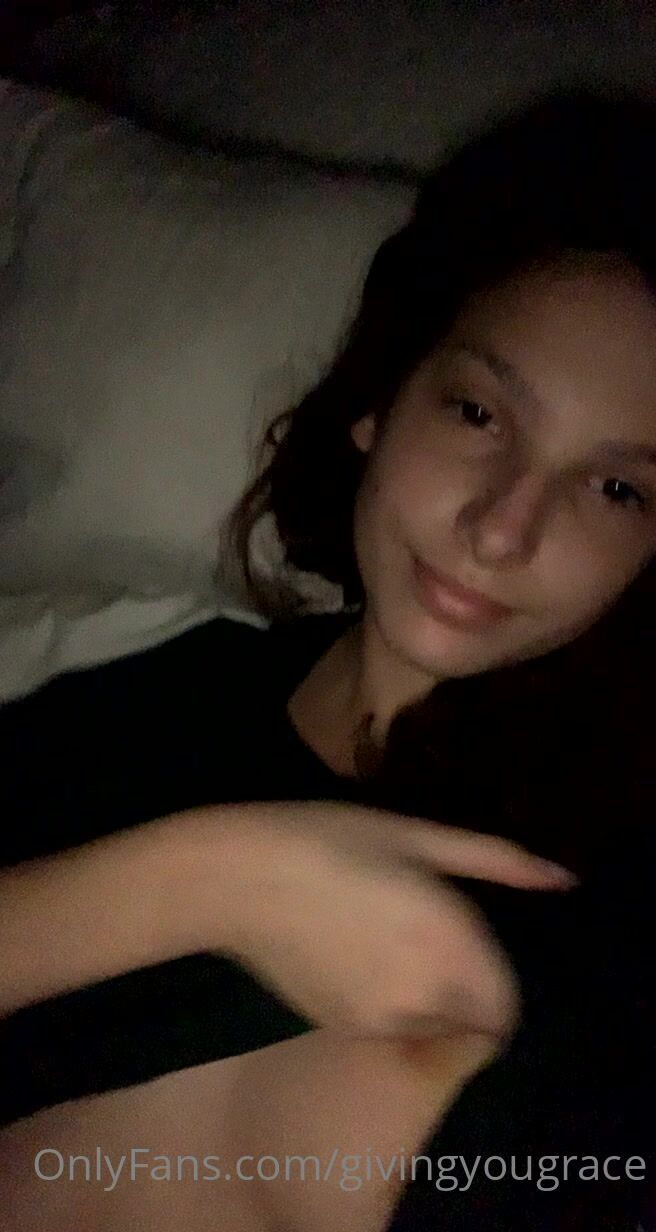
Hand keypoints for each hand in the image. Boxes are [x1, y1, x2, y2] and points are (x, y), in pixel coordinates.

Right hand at [205, 799, 576, 1041]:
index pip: (507, 1002)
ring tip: (387, 944)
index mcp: (448, 940)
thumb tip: (562, 878)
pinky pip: (392, 1028)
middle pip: (475, 1021)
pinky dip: (392, 1006)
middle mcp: (423, 992)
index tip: (473, 945)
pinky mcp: (344, 1029)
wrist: (235, 879)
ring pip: (433, 1027)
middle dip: (468, 990)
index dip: (498, 978)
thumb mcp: (416, 835)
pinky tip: (355, 959)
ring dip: (431, 1002)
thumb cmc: (328, 839)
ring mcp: (380, 1020)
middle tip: (430, 939)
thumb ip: (496, 861)